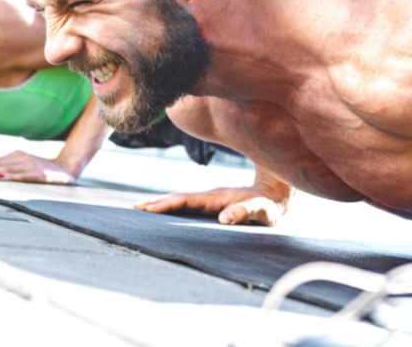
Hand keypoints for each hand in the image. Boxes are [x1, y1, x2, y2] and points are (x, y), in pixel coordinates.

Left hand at [0, 150, 76, 184]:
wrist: (67, 168)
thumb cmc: (43, 169)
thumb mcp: (25, 166)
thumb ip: (10, 168)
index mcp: (16, 156)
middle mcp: (21, 158)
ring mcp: (31, 165)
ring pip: (6, 168)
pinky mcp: (40, 174)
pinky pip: (22, 175)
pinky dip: (10, 176)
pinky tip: (0, 176)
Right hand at [134, 182, 291, 225]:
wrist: (275, 192)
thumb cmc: (268, 206)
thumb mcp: (261, 211)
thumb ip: (245, 213)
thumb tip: (225, 218)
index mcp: (217, 198)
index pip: (187, 200)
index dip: (168, 204)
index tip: (150, 208)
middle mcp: (210, 197)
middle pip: (179, 198)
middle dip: (158, 203)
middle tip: (136, 209)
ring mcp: (210, 199)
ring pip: (182, 199)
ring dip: (162, 204)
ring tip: (141, 208)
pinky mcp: (212, 203)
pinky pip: (189, 203)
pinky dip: (173, 206)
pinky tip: (163, 210)